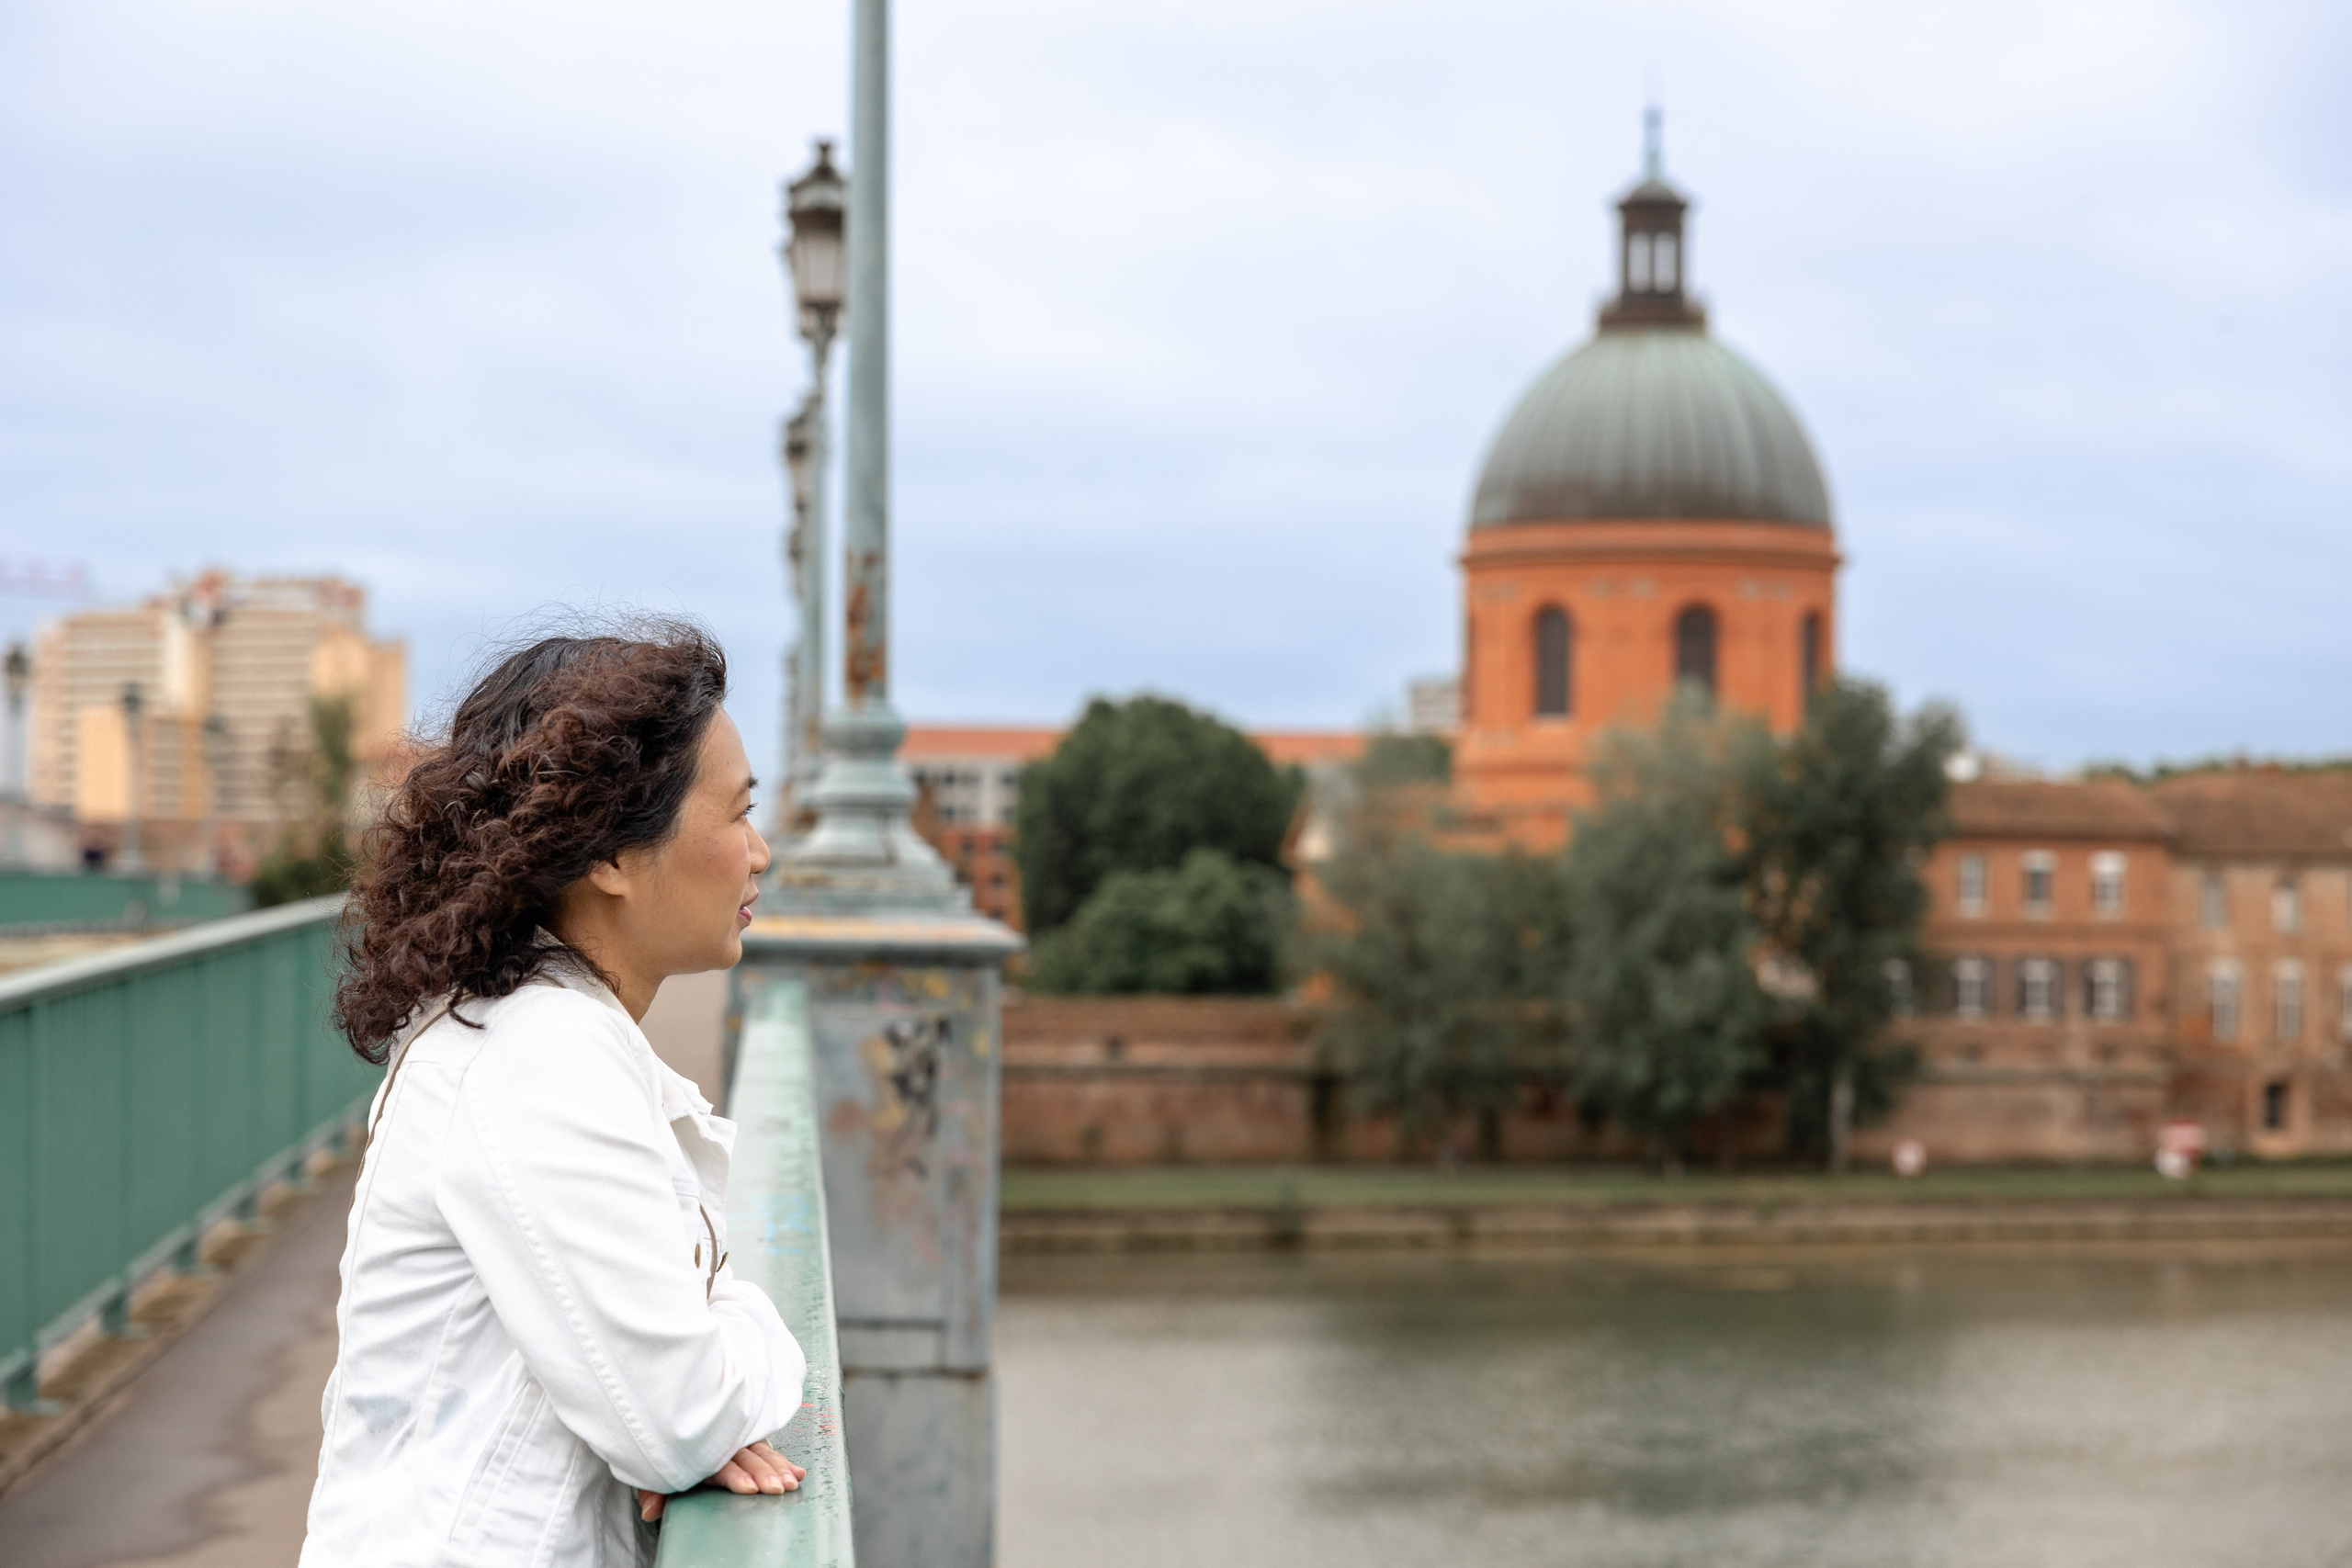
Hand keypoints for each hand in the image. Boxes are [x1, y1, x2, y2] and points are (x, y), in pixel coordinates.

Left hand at [637, 1440, 805, 1521]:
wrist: (673, 1412)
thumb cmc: (668, 1448)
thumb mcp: (654, 1470)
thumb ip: (654, 1490)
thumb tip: (651, 1511)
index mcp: (701, 1451)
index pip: (720, 1464)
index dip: (735, 1475)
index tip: (749, 1487)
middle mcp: (723, 1443)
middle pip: (746, 1458)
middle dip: (763, 1472)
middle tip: (776, 1487)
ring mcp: (739, 1440)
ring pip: (762, 1452)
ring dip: (778, 1467)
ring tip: (792, 1482)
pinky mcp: (749, 1440)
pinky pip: (769, 1449)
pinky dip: (784, 1461)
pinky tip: (798, 1472)